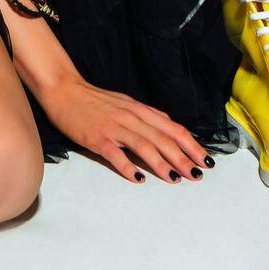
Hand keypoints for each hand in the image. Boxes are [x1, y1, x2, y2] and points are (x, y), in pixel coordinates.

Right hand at [37, 76, 213, 183]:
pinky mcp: (96, 137)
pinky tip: (139, 179)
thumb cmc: (94, 99)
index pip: (172, 128)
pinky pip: (115, 154)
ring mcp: (113, 127)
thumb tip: (168, 124)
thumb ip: (146, 115)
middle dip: (183, 158)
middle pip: (162, 139)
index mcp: (139, 110)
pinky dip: (128, 167)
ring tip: (175, 179)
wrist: (64, 90)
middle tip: (197, 174)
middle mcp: (130, 117)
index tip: (205, 159)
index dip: (191, 144)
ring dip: (162, 164)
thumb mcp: (125, 102)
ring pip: (144, 146)